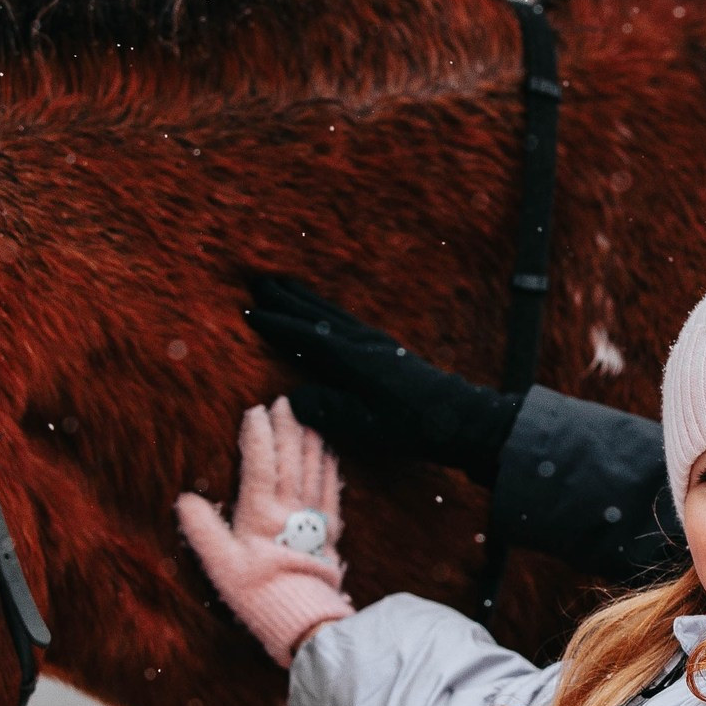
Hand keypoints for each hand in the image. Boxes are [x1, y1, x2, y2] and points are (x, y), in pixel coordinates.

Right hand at [177, 398, 352, 667]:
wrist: (303, 620)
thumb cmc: (257, 594)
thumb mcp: (220, 566)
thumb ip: (203, 530)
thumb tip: (184, 499)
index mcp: (261, 513)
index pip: (260, 463)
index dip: (257, 434)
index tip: (254, 409)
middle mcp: (290, 509)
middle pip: (290, 458)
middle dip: (287, 426)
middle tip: (285, 400)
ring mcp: (314, 519)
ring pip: (314, 468)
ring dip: (311, 440)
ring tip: (310, 416)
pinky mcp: (330, 532)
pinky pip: (332, 490)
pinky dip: (331, 467)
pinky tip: (331, 453)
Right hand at [245, 275, 522, 484]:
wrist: (457, 417)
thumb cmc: (410, 426)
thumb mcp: (365, 426)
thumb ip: (328, 410)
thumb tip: (292, 396)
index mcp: (352, 359)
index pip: (305, 335)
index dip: (276, 323)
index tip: (248, 310)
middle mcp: (362, 342)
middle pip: (316, 313)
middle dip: (286, 297)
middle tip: (257, 279)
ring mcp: (374, 340)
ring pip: (331, 312)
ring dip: (304, 297)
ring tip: (282, 283)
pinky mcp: (384, 346)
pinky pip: (345, 318)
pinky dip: (325, 308)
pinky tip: (321, 310)